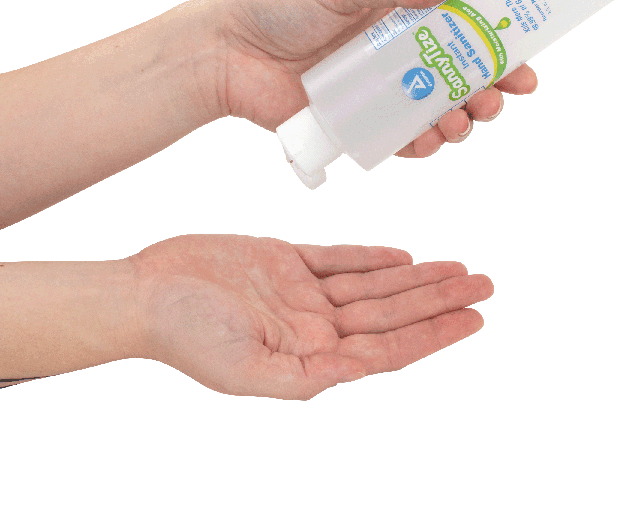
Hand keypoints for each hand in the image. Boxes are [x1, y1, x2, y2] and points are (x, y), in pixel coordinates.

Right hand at [133, 234, 492, 399]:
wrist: (146, 291)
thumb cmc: (185, 336)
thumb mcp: (245, 370)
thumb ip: (307, 375)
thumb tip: (362, 371)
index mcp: (311, 356)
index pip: (388, 348)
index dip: (433, 333)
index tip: (474, 318)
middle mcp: (314, 325)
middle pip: (391, 312)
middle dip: (439, 300)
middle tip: (485, 285)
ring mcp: (302, 292)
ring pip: (375, 284)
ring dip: (417, 277)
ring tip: (459, 269)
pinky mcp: (286, 260)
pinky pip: (340, 258)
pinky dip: (372, 257)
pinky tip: (404, 257)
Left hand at [219, 0, 537, 157]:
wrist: (225, 49)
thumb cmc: (276, 4)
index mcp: (395, 16)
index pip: (460, 29)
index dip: (496, 44)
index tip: (526, 57)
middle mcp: (392, 55)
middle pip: (457, 77)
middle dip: (489, 90)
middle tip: (502, 96)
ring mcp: (376, 93)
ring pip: (435, 112)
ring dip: (462, 120)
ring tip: (467, 120)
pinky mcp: (355, 125)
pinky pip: (398, 141)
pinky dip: (421, 145)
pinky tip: (435, 140)